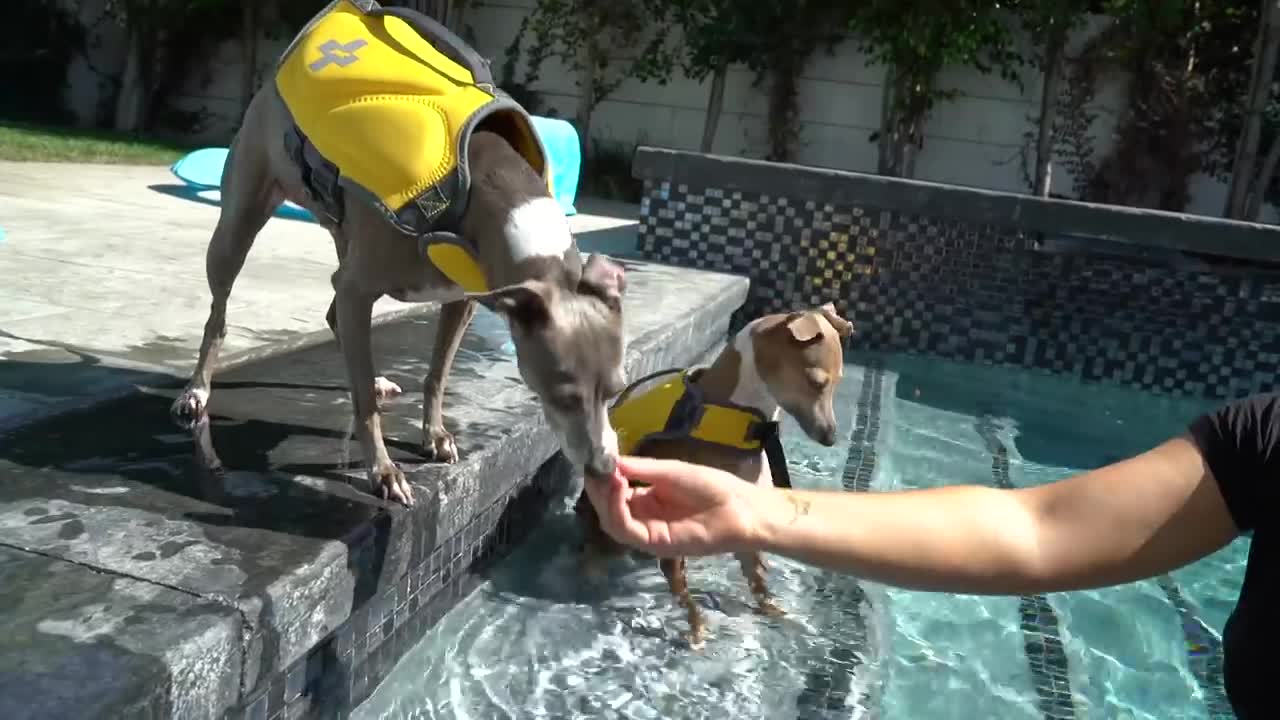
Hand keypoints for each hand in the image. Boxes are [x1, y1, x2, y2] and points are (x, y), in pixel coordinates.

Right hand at [583, 455, 763, 556]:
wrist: (740, 508)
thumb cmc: (711, 486)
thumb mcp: (669, 470)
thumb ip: (639, 469)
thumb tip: (608, 461)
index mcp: (646, 499)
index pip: (613, 492)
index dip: (602, 478)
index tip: (594, 459)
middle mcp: (643, 517)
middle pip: (608, 509)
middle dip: (598, 489)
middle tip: (594, 468)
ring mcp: (648, 532)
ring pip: (612, 522)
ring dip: (604, 499)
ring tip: (607, 477)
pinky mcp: (655, 544)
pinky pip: (627, 530)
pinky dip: (617, 509)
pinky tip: (619, 488)